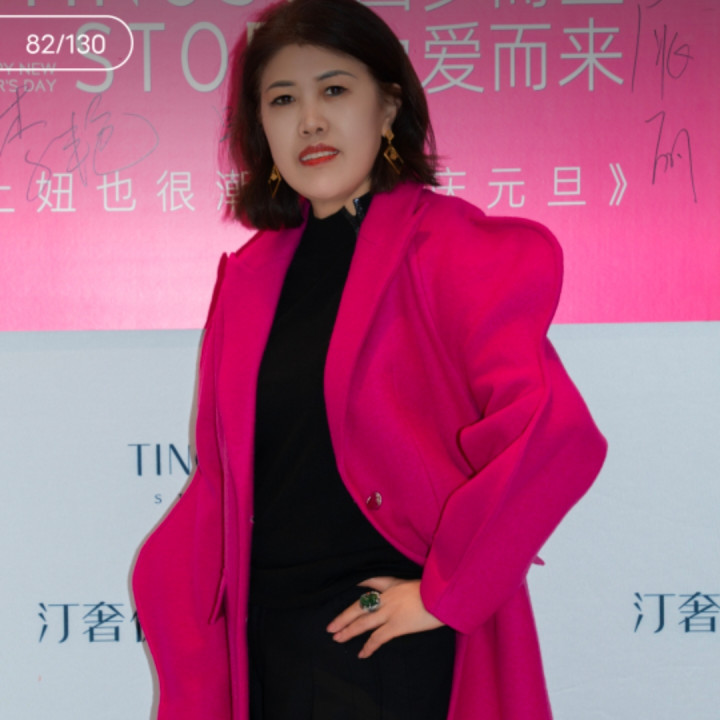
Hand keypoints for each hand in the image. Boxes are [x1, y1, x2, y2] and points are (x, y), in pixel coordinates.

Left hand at [326, 577, 443, 658]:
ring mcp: (390, 611)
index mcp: (394, 584)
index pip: (372, 580)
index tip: (351, 587)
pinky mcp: (396, 626)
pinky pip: (377, 638)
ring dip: (348, 631)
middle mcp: (387, 596)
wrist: (444, 596)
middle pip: (359, 606)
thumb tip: (404, 592)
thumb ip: (408, 587)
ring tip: (337, 638)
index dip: (361, 583)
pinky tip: (361, 653)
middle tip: (330, 626)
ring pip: (362, 622)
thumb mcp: (420, 582)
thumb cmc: (437, 590)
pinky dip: (368, 646)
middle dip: (343, 616)